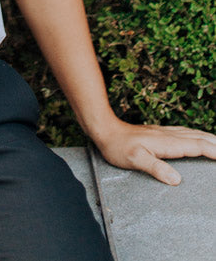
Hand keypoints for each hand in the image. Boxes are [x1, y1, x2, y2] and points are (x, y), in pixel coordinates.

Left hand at [93, 117, 215, 184]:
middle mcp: (169, 135)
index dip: (214, 151)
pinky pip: (185, 133)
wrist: (106, 130)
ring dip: (209, 138)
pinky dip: (197, 136)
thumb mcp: (135, 159)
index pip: (197, 146)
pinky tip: (197, 138)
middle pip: (199, 138)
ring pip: (193, 134)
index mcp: (167, 143)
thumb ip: (156, 168)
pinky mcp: (160, 133)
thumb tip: (177, 180)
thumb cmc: (118, 146)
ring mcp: (165, 133)